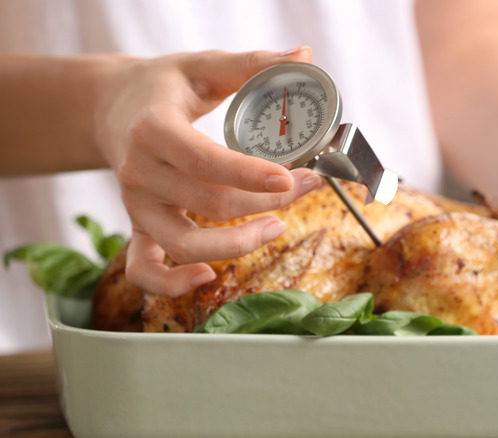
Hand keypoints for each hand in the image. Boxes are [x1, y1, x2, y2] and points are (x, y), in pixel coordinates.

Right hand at [93, 47, 321, 296]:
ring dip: (235, 245)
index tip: (291, 178)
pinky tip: (208, 276)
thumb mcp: (203, 65)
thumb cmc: (164, 87)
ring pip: (184, 243)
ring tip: (276, 227)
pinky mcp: (138, 226)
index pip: (204, 161)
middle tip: (307, 186)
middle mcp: (140, 174)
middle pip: (209, 203)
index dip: (249, 174)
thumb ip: (253, 64)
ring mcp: (137, 206)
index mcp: (153, 131)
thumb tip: (304, 56)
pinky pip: (145, 270)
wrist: (113, 108)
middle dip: (266, 202)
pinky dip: (172, 284)